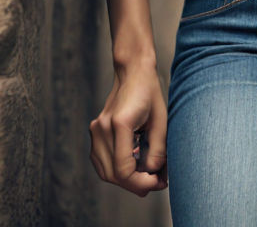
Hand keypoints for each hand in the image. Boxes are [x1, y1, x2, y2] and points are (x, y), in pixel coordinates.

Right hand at [88, 60, 167, 196]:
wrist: (133, 71)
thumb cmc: (150, 92)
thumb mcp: (161, 119)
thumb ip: (158, 148)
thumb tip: (154, 173)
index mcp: (120, 124)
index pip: (124, 168)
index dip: (140, 182)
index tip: (158, 182)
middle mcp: (102, 129)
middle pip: (113, 174)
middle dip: (135, 184)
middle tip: (156, 183)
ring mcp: (95, 130)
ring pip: (105, 171)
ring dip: (125, 179)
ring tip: (147, 177)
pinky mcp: (95, 132)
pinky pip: (101, 162)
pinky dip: (115, 170)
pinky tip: (133, 167)